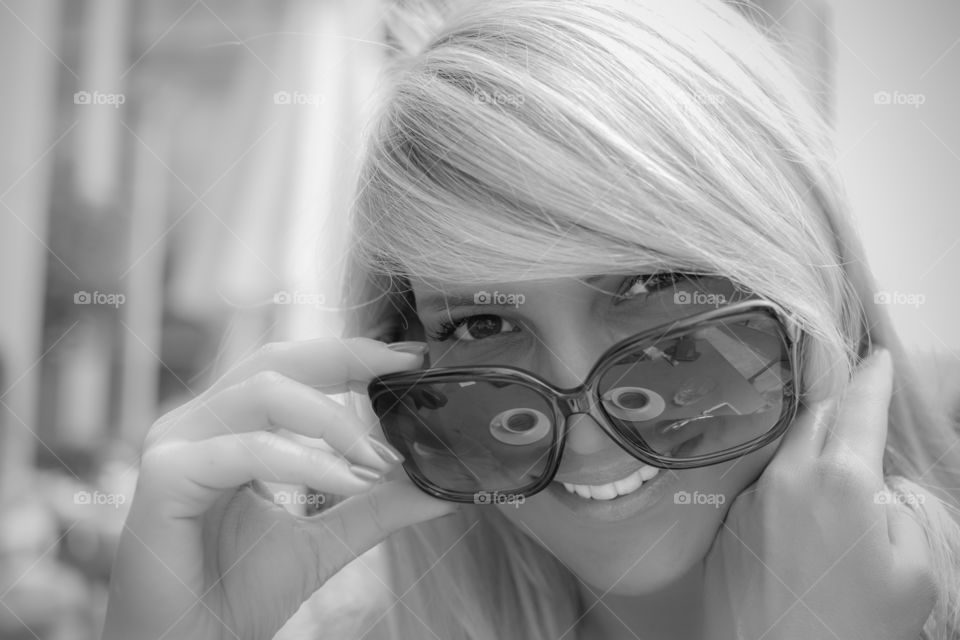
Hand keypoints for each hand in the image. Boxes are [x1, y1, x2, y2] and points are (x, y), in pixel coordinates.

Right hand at [101, 338, 456, 639]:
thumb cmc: (240, 593)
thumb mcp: (327, 538)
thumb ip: (378, 507)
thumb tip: (441, 486)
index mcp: (232, 427)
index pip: (295, 368)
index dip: (352, 355)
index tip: (411, 358)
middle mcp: (201, 424)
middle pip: (278, 360)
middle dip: (347, 358)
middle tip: (403, 370)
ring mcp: (178, 443)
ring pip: (265, 392)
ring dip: (334, 421)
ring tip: (379, 459)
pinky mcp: (165, 475)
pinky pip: (248, 450)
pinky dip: (307, 462)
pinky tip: (349, 482)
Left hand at [702, 348, 935, 639]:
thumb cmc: (853, 629)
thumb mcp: (912, 575)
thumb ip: (900, 516)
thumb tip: (876, 495)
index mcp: (841, 480)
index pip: (860, 407)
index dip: (874, 377)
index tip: (880, 357)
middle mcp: (788, 475)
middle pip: (814, 417)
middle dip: (838, 404)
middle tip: (855, 403)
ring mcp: (750, 496)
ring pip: (784, 449)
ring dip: (808, 445)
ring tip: (827, 468)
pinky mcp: (728, 522)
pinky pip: (762, 484)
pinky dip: (783, 483)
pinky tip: (796, 514)